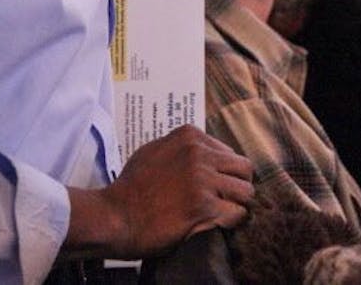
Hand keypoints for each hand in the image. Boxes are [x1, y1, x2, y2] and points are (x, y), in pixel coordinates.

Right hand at [66, 125, 252, 258]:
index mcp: (189, 136)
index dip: (224, 172)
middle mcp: (199, 153)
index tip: (216, 185)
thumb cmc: (130, 188)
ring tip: (224, 212)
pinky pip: (237, 213)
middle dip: (238, 185)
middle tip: (227, 199)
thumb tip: (203, 151)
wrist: (115, 216)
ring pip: (246, 191)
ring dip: (237, 204)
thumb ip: (180, 147)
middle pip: (244, 168)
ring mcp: (203, 179)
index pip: (229, 152)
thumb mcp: (153, 151)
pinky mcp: (204, 206)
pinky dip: (231, 221)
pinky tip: (219, 223)